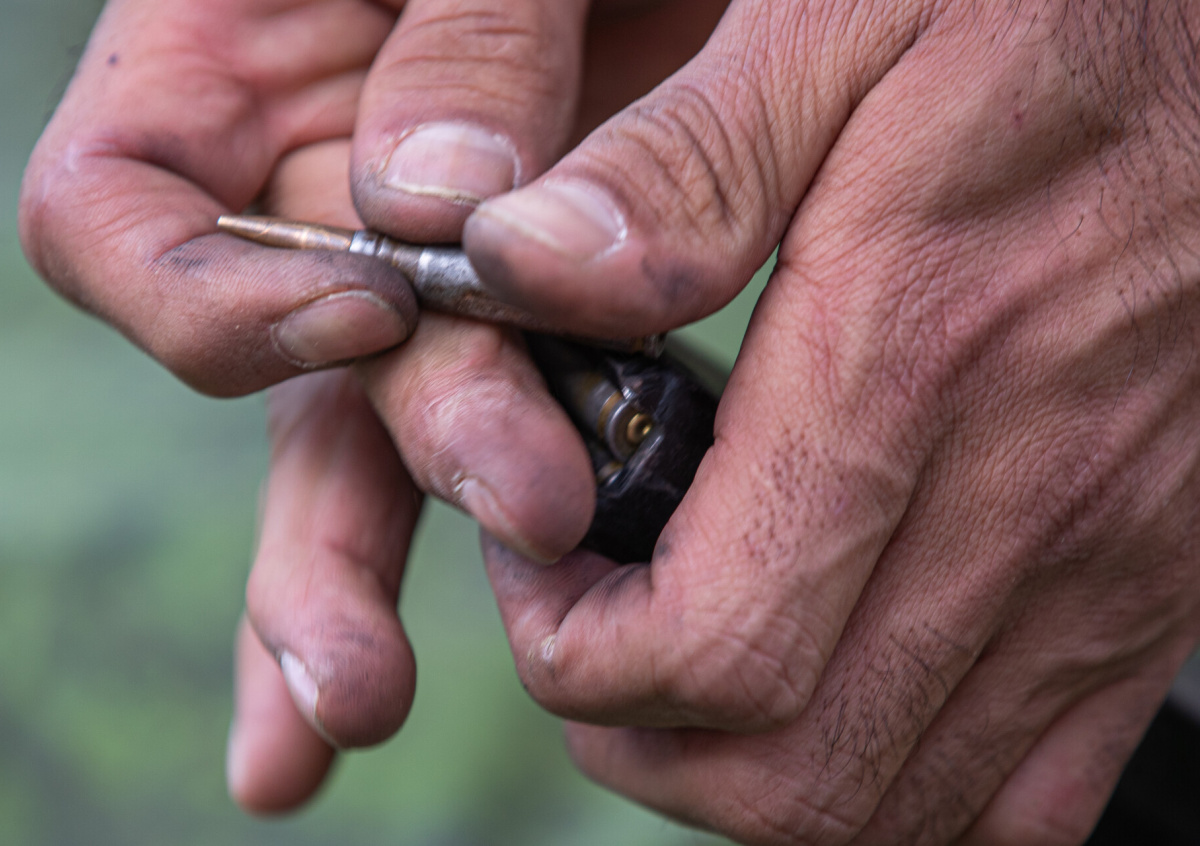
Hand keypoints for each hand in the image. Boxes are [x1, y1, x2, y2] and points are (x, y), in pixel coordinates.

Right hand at [25, 0, 721, 813]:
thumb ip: (468, 30)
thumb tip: (433, 206)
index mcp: (244, 70)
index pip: (123, 216)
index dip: (216, 297)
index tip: (372, 311)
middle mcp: (309, 196)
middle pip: (293, 370)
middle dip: (389, 462)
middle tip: (528, 512)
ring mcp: (414, 272)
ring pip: (368, 445)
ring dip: (355, 580)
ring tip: (359, 702)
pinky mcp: (529, 314)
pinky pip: (486, 438)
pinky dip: (476, 548)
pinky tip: (420, 681)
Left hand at [454, 0, 1199, 842]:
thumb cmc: (1044, 14)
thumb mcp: (841, 21)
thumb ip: (682, 167)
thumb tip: (516, 267)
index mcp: (911, 357)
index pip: (713, 647)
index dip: (575, 651)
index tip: (536, 557)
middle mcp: (1024, 497)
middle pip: (790, 774)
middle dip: (638, 737)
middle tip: (585, 620)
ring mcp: (1105, 564)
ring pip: (898, 807)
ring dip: (748, 777)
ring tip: (684, 654)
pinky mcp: (1151, 584)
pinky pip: (1027, 793)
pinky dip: (897, 790)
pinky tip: (834, 700)